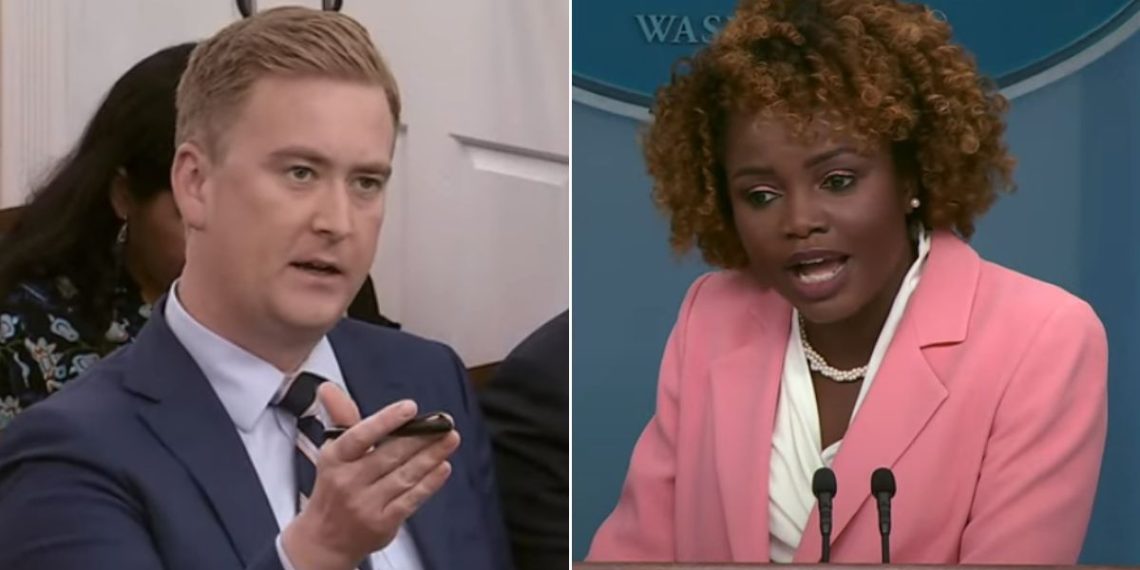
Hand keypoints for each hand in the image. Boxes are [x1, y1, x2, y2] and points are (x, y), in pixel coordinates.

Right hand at [281, 386, 459, 569]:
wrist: (325, 539)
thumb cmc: (334, 488)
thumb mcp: (332, 452)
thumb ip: (341, 418)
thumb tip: (329, 388)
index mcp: (335, 458)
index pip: (360, 436)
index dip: (386, 420)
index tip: (409, 408)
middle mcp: (348, 481)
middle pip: (390, 455)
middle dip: (421, 436)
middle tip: (444, 421)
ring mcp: (366, 504)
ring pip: (404, 475)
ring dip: (431, 456)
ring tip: (450, 439)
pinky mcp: (382, 522)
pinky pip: (411, 499)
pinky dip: (429, 483)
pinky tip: (443, 467)